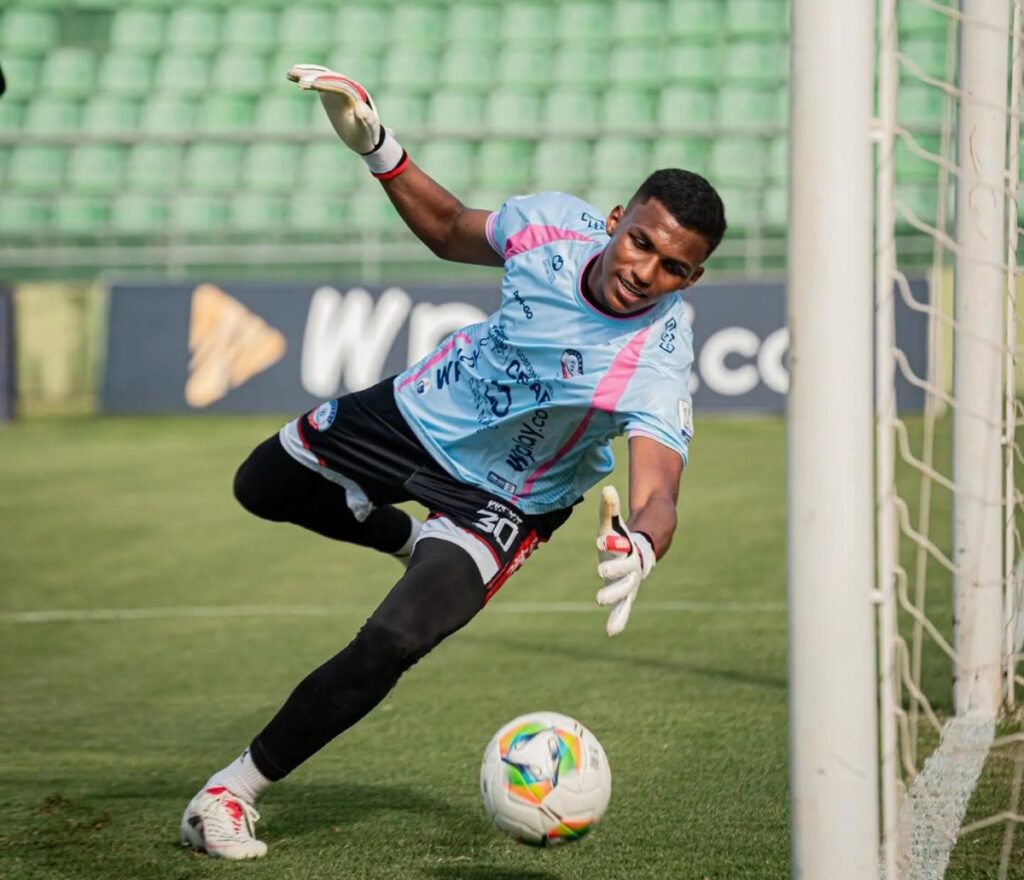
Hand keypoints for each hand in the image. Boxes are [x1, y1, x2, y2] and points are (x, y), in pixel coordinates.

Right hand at [286, 64, 405, 177]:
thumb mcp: (367, 131)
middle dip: (314, 76)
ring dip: (308, 73)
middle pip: (331, 76)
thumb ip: (367, 120)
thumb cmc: (366, 135)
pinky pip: (319, 81)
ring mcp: (340, 88)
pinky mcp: (332, 91)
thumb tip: (360, 107)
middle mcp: (349, 87)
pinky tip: (291, 76)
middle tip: (297, 78)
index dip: (324, 83)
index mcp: (357, 96)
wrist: (365, 136)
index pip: (340, 85)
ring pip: (323, 75)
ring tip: (290, 72)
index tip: (308, 84)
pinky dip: (307, 78)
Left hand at [595, 486, 654, 636]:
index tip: (601, 538)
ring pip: (623, 592)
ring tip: (603, 605)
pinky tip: (611, 632)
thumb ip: (609, 509)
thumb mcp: (612, 523)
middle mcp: (631, 567)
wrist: (640, 554)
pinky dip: (618, 618)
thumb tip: (607, 488)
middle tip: (601, 571)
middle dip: (614, 570)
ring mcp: (628, 582)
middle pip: (624, 570)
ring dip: (615, 599)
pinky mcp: (623, 594)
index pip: (620, 544)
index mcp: (629, 548)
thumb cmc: (621, 537)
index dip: (612, 540)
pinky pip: (622, 608)